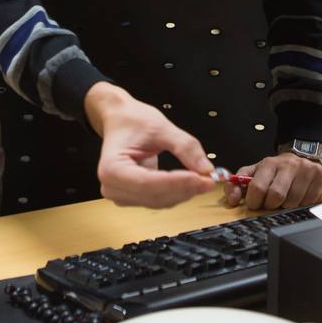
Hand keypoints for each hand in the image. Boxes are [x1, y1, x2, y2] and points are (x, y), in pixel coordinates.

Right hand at [85, 82, 215, 207]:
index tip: (201, 178)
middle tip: (209, 179)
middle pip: (155, 196)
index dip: (177, 183)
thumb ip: (185, 147)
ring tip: (203, 178)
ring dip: (183, 192)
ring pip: (159, 202)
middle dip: (185, 189)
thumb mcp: (161, 127)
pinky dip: (177, 192)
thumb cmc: (132, 121)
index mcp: (112, 168)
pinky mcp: (132, 197)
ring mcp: (121, 194)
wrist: (120, 120)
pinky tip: (190, 182)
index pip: (148, 183)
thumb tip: (206, 168)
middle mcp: (112, 186)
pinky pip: (158, 200)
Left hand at [221, 152, 321, 209]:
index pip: (257, 188)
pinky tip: (298, 195)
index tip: (255, 203)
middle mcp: (288, 165)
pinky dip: (302, 203)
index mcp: (269, 163)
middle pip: (276, 196)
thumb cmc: (275, 169)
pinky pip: (308, 201)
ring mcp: (306, 170)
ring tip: (285, 197)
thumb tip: (232, 200)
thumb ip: (237, 184)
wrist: (301, 155)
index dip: (254, 201)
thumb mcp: (254, 172)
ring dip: (287, 205)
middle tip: (271, 203)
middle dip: (271, 205)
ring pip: (293, 202)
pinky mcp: (319, 176)